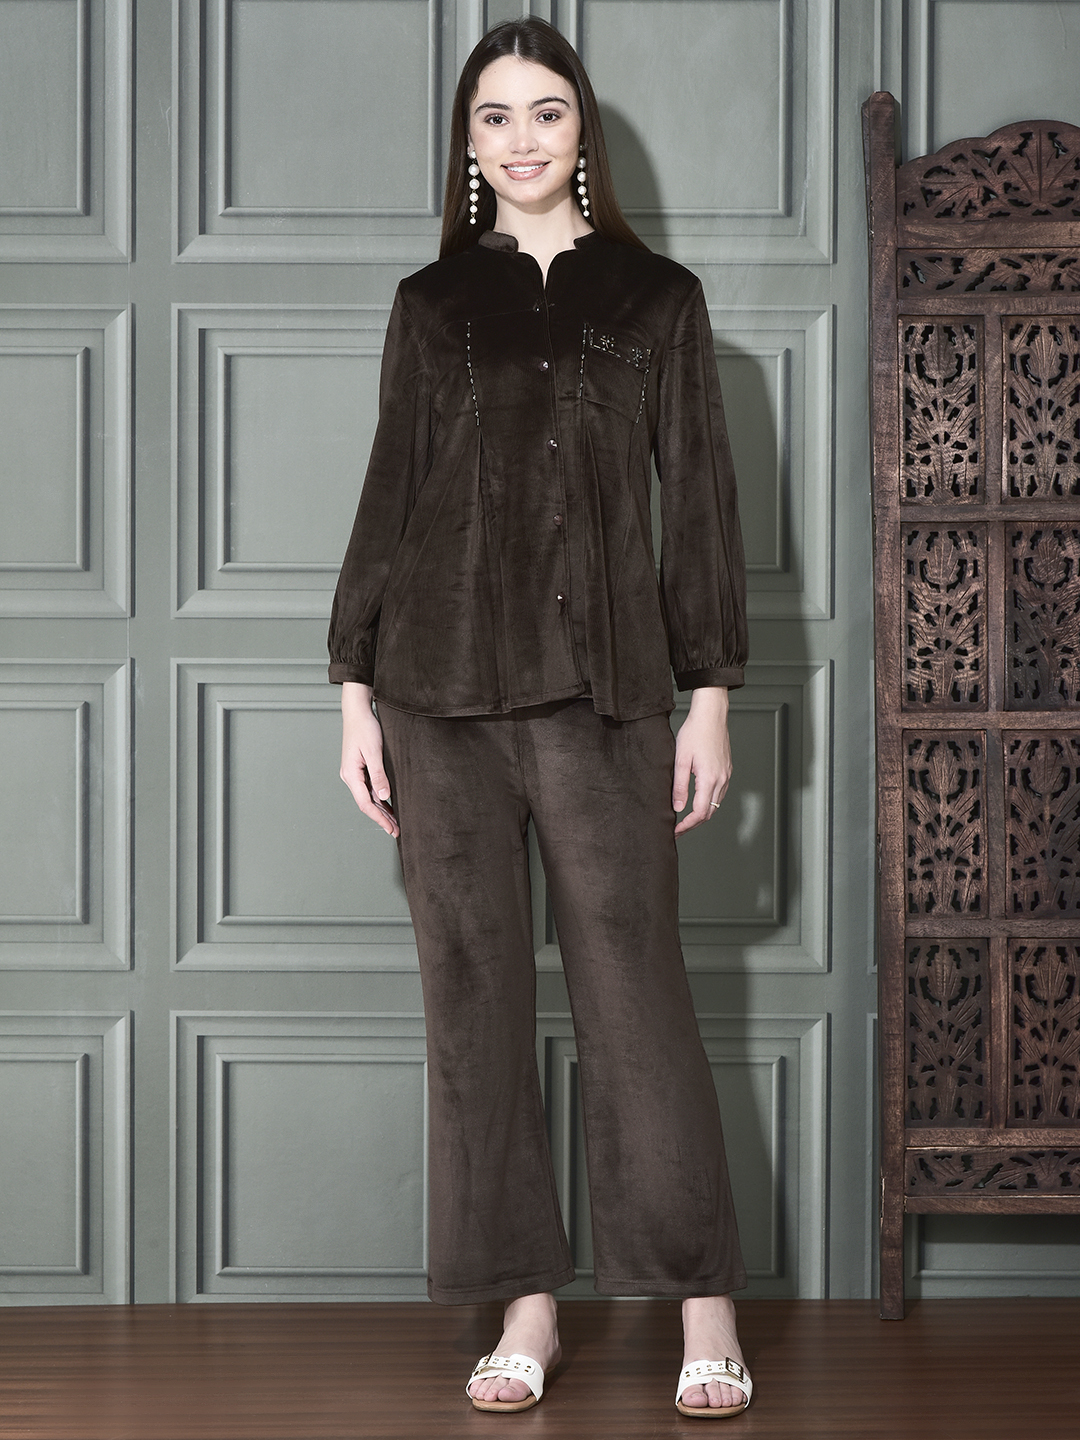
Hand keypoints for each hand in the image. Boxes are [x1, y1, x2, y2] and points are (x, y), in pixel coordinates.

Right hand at [339, 682, 398, 837]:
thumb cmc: (365, 728)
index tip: (391, 829)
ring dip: (381, 810)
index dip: (379, 819)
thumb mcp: (374, 751)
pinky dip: (379, 798)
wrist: (357, 711)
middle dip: (381, 818)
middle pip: (366, 803)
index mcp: (351, 774)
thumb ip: (378, 775)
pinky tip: (389, 804)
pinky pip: (369, 788)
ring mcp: (354, 772)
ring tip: (395, 822)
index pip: (365, 803)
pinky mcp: (360, 768)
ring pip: (368, 797)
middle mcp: (350, 776)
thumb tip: (384, 796)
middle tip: (396, 831)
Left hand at [672, 686, 731, 835]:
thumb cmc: (694, 732)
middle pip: (710, 812)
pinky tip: (697, 801)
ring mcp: (726, 775)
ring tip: (685, 819)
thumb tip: (678, 808)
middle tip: (677, 829)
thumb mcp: (680, 759)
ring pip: (716, 804)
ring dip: (701, 814)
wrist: (711, 715)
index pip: (700, 813)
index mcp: (709, 779)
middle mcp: (722, 779)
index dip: (687, 826)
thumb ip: (680, 786)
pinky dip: (708, 802)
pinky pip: (719, 793)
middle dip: (693, 824)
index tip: (675, 831)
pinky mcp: (727, 770)